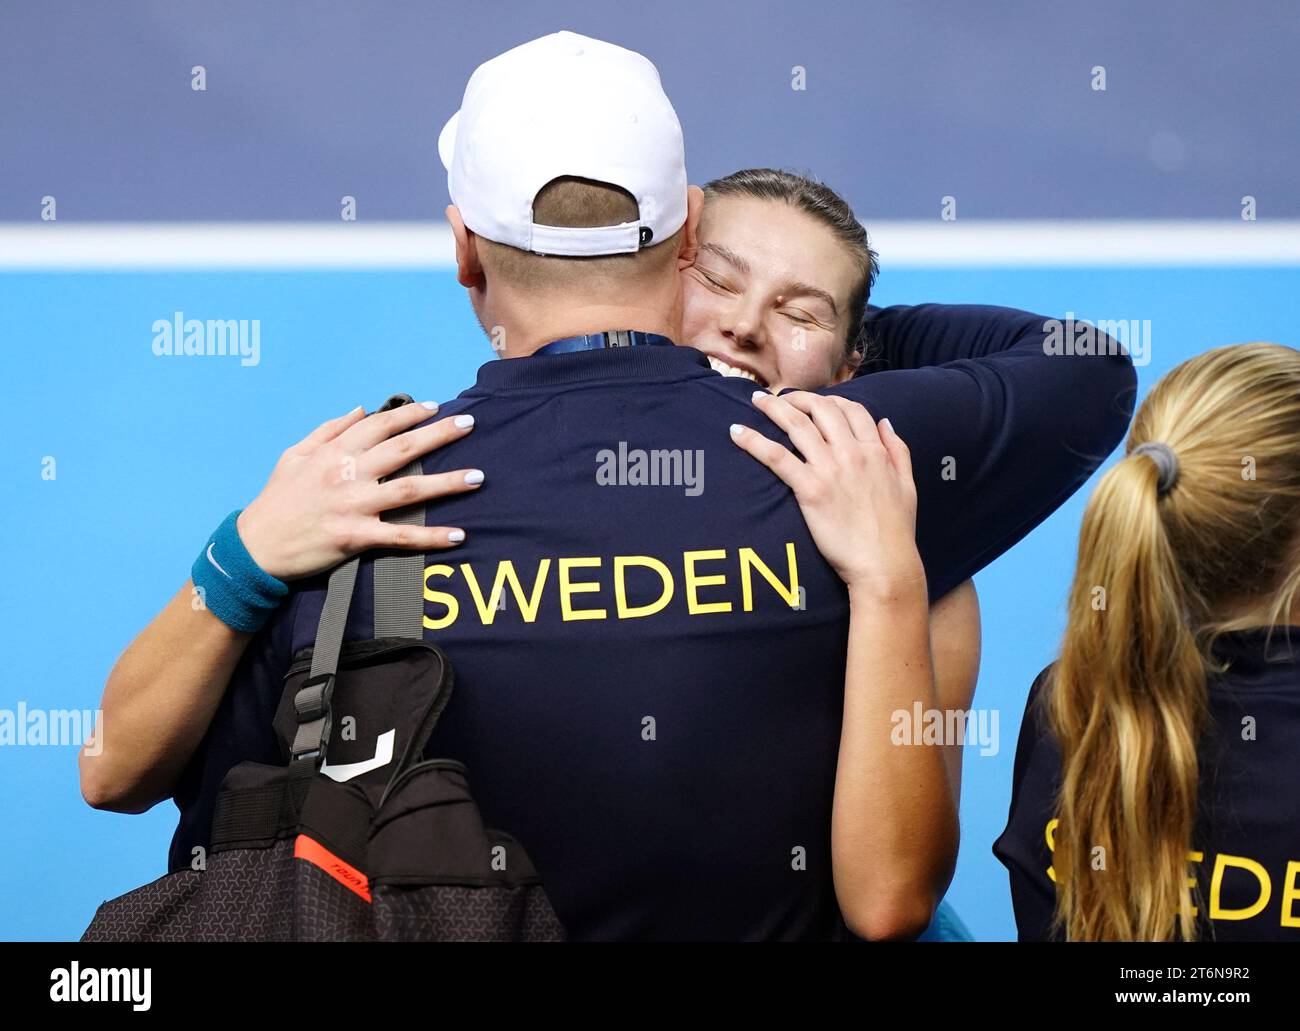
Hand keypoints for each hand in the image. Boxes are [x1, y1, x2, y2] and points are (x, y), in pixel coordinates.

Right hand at [236, 402, 481, 579]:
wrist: (255, 546)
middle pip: (402, 449)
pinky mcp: (355, 537)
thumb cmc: (277, 500)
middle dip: (439, 435)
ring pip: (410, 489)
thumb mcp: (294, 454)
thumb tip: (361, 407)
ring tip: (478, 477)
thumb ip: (328, 429)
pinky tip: (458, 535)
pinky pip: (401, 536)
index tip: (436, 407)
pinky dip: (431, 536)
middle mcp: (348, 474)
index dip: (410, 414)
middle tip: (470, 425)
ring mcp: (353, 505)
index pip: (379, 425)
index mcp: (334, 452)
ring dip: (447, 483)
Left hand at [730, 391, 925, 597]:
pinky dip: (754, 441)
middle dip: (798, 397)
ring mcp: (830, 470)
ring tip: (756, 401)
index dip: (829, 399)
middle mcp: (853, 453)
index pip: (852, 409)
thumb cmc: (896, 530)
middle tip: (779, 399)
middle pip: (822, 408)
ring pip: (797, 424)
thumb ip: (897, 450)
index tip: (813, 402)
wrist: (885, 564)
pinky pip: (777, 457)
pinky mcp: (811, 490)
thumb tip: (885, 422)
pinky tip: (737, 433)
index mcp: (875, 451)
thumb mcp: (907, 484)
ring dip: (773, 407)